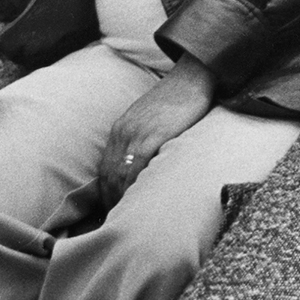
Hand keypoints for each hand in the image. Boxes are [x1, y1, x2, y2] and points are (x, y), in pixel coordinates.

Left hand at [96, 53, 216, 207]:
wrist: (193, 76)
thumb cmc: (178, 99)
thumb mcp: (152, 119)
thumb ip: (144, 139)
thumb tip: (146, 165)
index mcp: (121, 129)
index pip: (105, 169)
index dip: (107, 193)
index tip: (113, 211)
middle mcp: (124, 132)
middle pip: (109, 175)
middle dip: (112, 202)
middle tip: (119, 222)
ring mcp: (137, 133)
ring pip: (120, 174)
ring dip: (122, 199)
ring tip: (130, 219)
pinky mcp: (154, 134)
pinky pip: (138, 166)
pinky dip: (136, 186)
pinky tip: (142, 201)